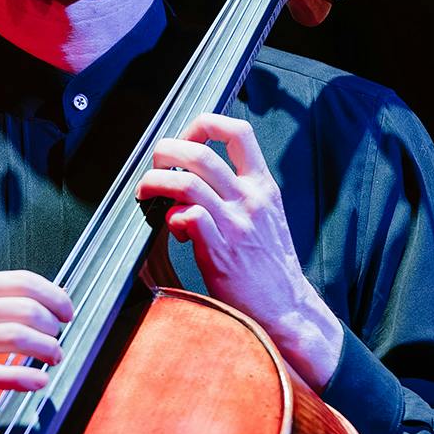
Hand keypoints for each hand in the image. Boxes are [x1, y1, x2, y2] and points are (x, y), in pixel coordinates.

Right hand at [0, 271, 72, 433]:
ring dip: (46, 350)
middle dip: (52, 325)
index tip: (68, 311)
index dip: (54, 296)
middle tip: (58, 339)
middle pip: (25, 309)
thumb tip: (43, 302)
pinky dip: (25, 378)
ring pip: (16, 338)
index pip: (22, 281)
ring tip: (54, 358)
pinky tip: (39, 382)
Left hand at [135, 112, 341, 389]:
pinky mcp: (219, 250)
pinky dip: (171, 217)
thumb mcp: (266, 216)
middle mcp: (250, 198)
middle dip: (165, 152)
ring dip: (155, 183)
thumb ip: (240, 192)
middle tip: (155, 167)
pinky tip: (173, 229)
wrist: (286, 308)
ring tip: (146, 193)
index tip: (185, 140)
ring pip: (186, 182)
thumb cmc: (269, 265)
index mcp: (262, 186)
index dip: (204, 124)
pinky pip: (187, 216)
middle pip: (200, 151)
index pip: (238, 131)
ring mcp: (235, 224)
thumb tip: (195, 176)